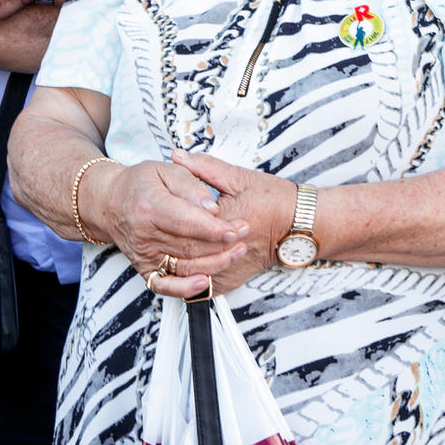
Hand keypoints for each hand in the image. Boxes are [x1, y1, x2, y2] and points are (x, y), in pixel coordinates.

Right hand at [90, 157, 255, 291]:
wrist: (110, 203)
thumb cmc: (139, 184)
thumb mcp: (165, 169)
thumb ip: (190, 185)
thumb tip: (210, 207)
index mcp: (149, 206)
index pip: (186, 221)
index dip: (214, 228)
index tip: (236, 227)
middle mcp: (144, 234)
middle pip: (189, 245)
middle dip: (222, 244)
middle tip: (244, 234)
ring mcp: (144, 255)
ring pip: (184, 266)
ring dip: (215, 264)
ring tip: (237, 252)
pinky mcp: (145, 269)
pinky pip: (164, 286)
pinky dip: (185, 289)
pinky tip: (205, 282)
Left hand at [144, 152, 296, 300]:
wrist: (298, 225)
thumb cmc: (274, 199)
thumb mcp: (239, 176)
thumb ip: (205, 167)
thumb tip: (178, 156)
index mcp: (229, 220)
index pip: (188, 222)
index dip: (167, 213)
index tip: (151, 202)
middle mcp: (227, 251)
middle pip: (184, 249)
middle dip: (162, 236)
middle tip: (145, 224)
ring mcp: (228, 271)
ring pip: (188, 272)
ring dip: (168, 258)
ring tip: (155, 243)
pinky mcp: (229, 282)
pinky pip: (198, 287)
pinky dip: (182, 277)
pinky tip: (171, 262)